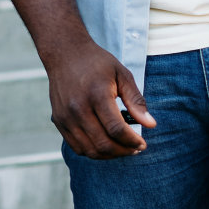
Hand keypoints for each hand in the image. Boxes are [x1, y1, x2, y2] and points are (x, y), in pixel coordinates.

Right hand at [43, 40, 156, 158]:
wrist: (64, 53)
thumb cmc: (96, 62)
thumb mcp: (121, 74)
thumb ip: (136, 100)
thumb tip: (150, 125)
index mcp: (97, 94)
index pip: (117, 129)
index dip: (132, 141)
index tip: (142, 144)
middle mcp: (78, 107)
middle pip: (104, 144)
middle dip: (124, 151)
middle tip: (135, 148)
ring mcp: (66, 116)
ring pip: (90, 150)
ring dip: (109, 155)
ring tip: (121, 148)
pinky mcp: (58, 120)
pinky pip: (77, 147)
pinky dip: (93, 152)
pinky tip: (104, 144)